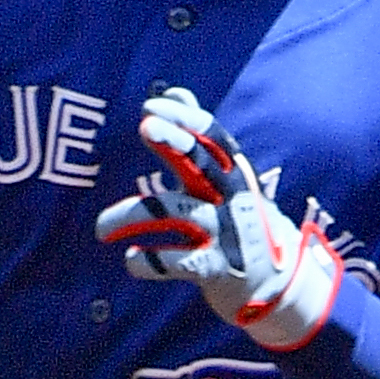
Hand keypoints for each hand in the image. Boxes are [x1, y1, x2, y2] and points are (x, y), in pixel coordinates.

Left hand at [95, 86, 343, 349]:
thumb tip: (175, 91)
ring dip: (128, 216)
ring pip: (173, 212)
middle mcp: (231, 197)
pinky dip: (148, 262)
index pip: (212, 136)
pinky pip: (175, 262)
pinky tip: (131, 260)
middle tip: (145, 126)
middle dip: (173, 142)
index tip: (151, 105)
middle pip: (202, 163)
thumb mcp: (227, 179)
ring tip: (100, 228)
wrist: (279, 287)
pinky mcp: (217, 269)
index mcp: (233, 174)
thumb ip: (198, 139)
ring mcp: (225, 232)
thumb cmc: (240, 222)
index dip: (184, 118)